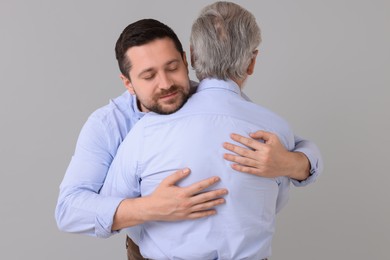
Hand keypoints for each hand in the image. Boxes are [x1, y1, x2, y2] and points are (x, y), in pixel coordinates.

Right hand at [112, 168, 226, 230]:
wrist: (153, 209)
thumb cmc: (159, 194)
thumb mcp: (166, 182)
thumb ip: (177, 175)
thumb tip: (188, 169)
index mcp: (183, 192)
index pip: (200, 186)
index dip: (209, 182)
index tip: (217, 179)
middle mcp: (187, 202)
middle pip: (205, 197)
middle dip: (216, 193)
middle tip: (225, 191)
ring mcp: (187, 210)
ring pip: (204, 206)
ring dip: (214, 203)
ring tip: (223, 200)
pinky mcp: (185, 216)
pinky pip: (199, 215)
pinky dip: (207, 213)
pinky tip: (214, 211)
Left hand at [223, 130, 307, 178]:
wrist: (288, 164)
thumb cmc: (280, 149)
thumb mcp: (273, 138)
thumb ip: (262, 134)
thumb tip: (250, 134)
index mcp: (265, 148)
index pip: (249, 142)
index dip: (239, 138)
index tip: (231, 135)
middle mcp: (262, 157)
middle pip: (244, 151)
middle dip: (233, 148)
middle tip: (224, 145)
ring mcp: (261, 165)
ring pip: (244, 161)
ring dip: (233, 158)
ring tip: (224, 155)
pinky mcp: (260, 172)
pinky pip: (248, 170)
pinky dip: (240, 168)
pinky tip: (232, 165)